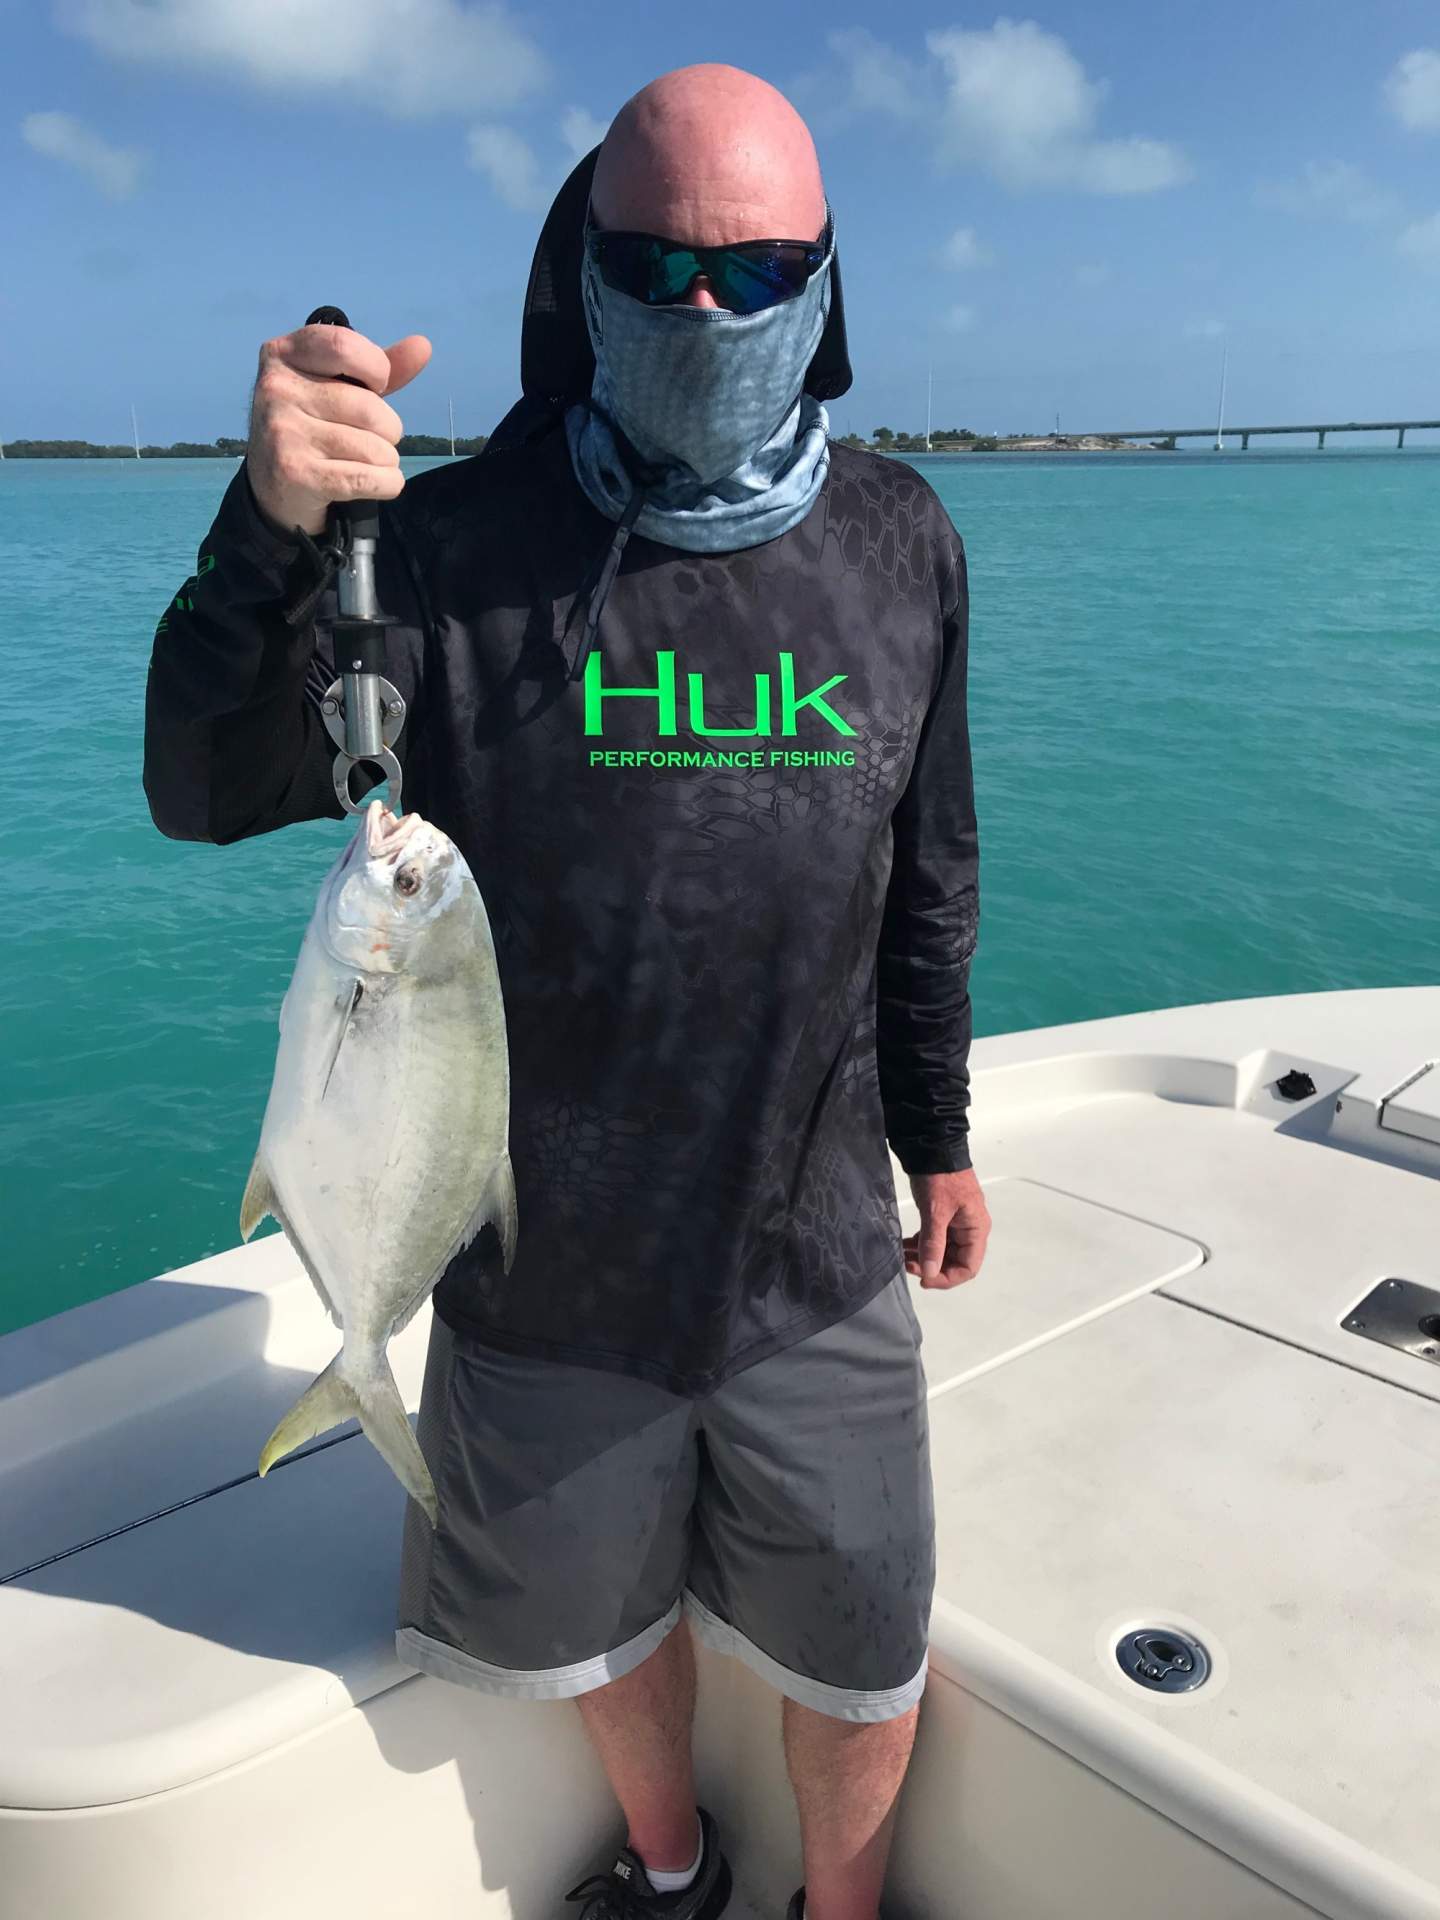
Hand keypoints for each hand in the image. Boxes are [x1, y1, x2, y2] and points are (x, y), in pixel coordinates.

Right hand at [246, 323, 432, 536]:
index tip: (375, 387)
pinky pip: (368, 479)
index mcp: (283, 353)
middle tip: (375, 439)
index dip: (377, 369)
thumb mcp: (339, 386)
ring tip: (369, 462)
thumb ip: (378, 367)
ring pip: (373, 448)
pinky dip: (388, 484)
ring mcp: (282, 432)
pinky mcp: (294, 473)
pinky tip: (380, 483)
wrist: (274, 486)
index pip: (345, 346)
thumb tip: (422, 345)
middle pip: (369, 408)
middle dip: (388, 429)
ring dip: (387, 461)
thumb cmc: (315, 426)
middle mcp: (276, 389)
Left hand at [904, 1167, 990, 1287]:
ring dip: (924, 1257)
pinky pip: (934, 1239)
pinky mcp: (942, 1216)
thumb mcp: (936, 1212)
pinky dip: (920, 1245)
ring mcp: (956, 1223)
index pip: (968, 1268)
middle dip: (932, 1267)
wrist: (932, 1146)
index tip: (924, 1279)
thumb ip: (933, 1244)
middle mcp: (969, 1228)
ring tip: (903, 1255)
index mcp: (976, 1229)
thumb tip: (930, 1272)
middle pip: (954, 1262)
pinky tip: (905, 1245)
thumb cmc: (940, 1175)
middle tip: (908, 1265)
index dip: (947, 1278)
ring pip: (942, 1251)